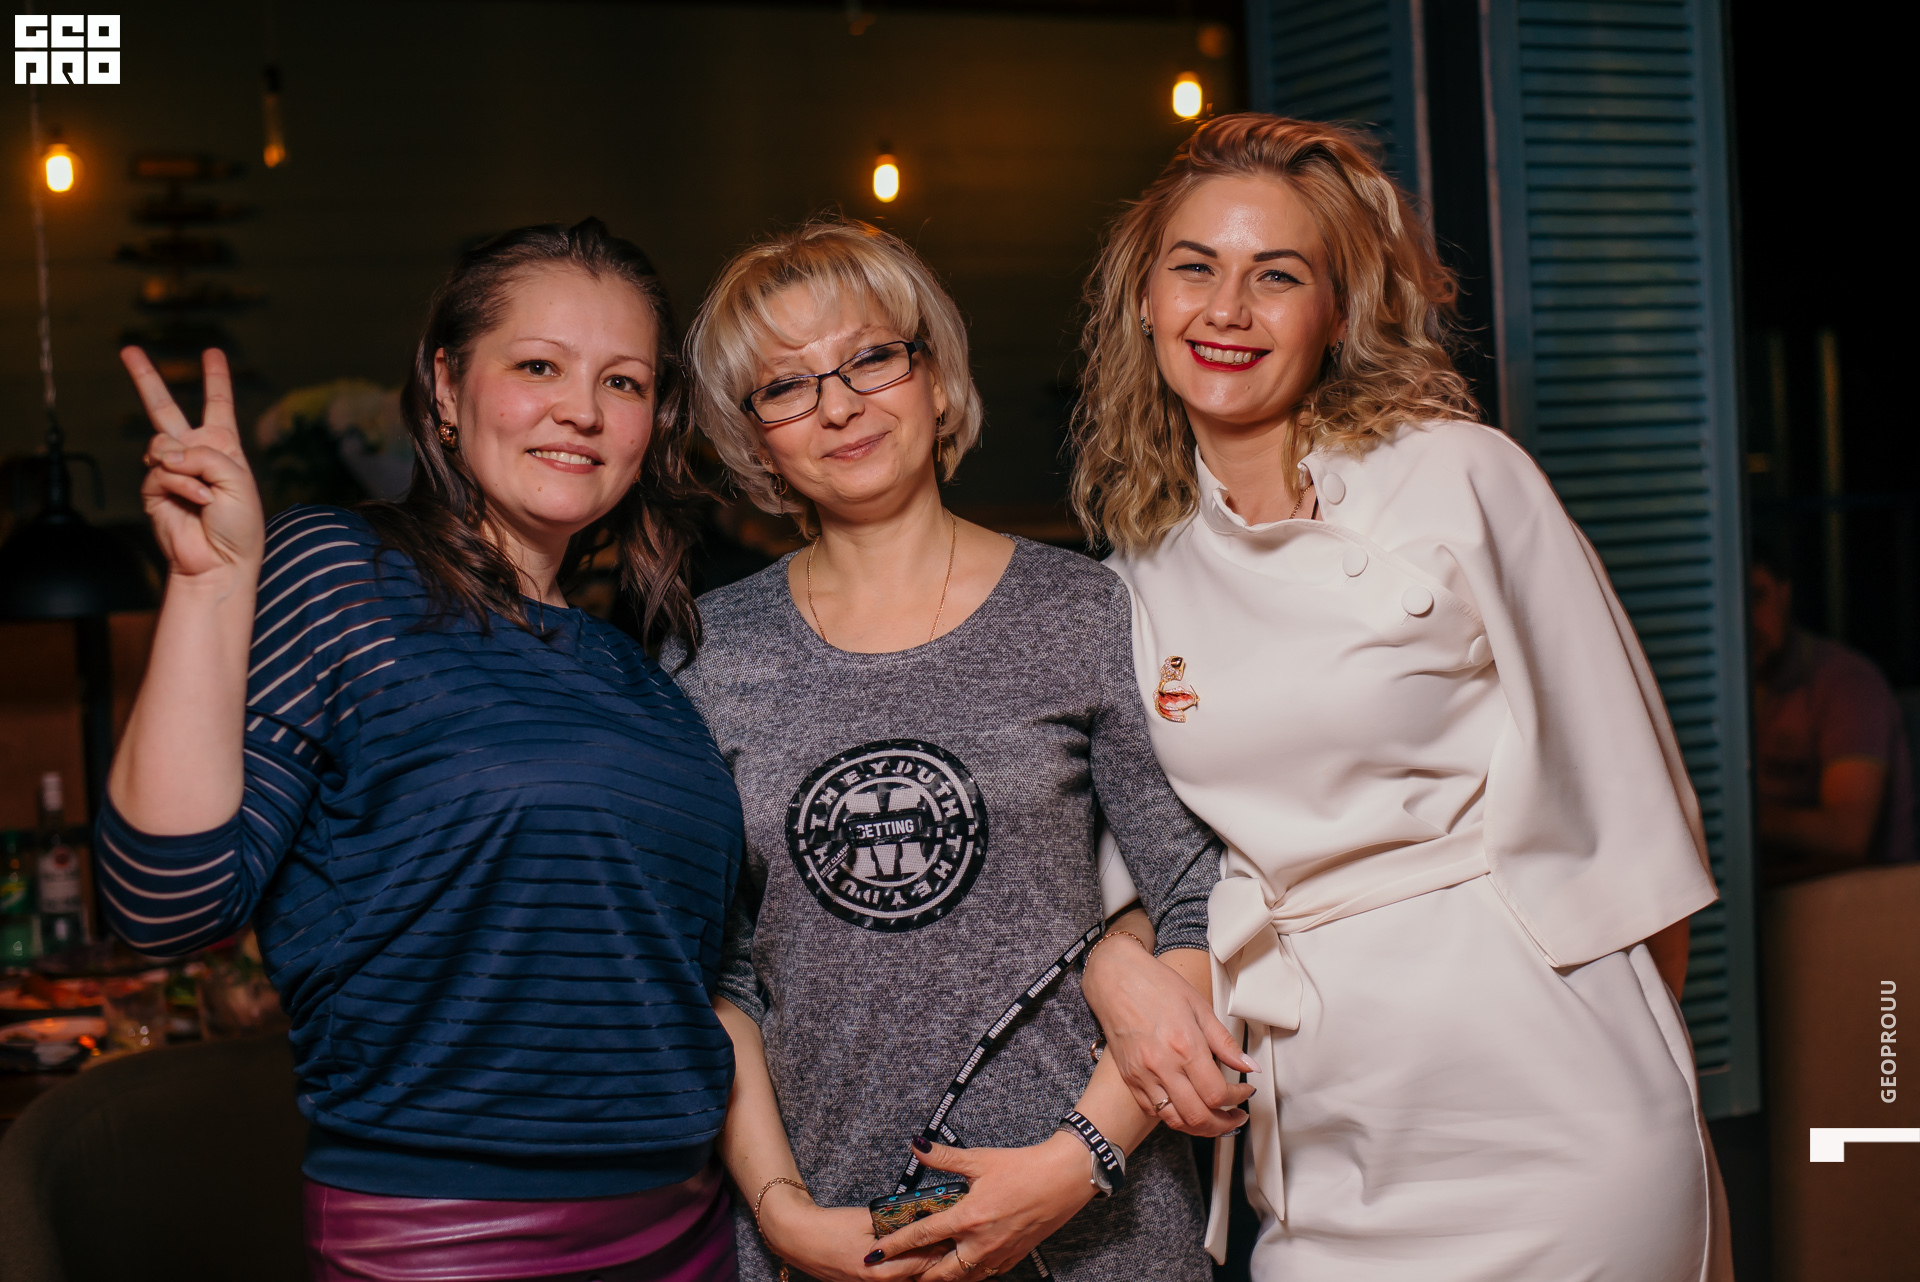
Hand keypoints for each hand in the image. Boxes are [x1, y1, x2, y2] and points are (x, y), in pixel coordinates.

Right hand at [124, 347, 262, 583]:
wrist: (220, 562)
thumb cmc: (240, 525)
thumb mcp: (238, 480)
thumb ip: (205, 455)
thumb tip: (165, 452)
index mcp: (223, 447)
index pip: (218, 405)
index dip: (216, 379)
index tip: (212, 353)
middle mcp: (195, 453)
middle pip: (165, 408)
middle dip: (145, 378)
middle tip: (128, 350)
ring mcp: (171, 470)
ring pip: (161, 443)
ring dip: (186, 467)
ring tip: (204, 493)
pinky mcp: (153, 489)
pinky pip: (160, 472)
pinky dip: (181, 485)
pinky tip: (196, 501)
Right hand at [757, 1188, 943, 1281]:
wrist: (797, 1238)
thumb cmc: (829, 1227)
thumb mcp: (865, 1219)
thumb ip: (895, 1221)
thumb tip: (922, 1215)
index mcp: (880, 1271)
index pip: (924, 1263)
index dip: (943, 1248)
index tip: (957, 1235)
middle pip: (919, 1277)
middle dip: (938, 1260)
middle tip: (954, 1241)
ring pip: (906, 1280)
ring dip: (922, 1266)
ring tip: (938, 1249)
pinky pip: (892, 1279)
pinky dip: (905, 1269)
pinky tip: (912, 1258)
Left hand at [867, 1134, 1094, 1279]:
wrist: (1064, 1179)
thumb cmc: (1023, 1167)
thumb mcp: (980, 1159)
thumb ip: (944, 1158)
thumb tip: (917, 1146)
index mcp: (968, 1218)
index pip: (922, 1236)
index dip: (894, 1247)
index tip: (874, 1253)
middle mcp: (981, 1243)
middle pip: (938, 1272)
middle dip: (915, 1274)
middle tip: (898, 1269)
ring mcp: (998, 1254)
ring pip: (962, 1279)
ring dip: (941, 1276)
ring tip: (925, 1270)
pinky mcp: (1013, 1256)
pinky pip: (984, 1275)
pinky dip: (968, 1274)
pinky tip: (961, 1265)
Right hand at [1081, 939, 1253, 1136]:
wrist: (1115, 980)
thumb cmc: (1155, 986)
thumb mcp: (1199, 1007)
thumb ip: (1225, 1043)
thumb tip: (1249, 1066)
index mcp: (1184, 1046)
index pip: (1217, 1093)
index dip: (1238, 1098)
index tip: (1246, 1090)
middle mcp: (1162, 1066)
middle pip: (1198, 1117)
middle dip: (1225, 1123)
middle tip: (1237, 1116)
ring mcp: (1142, 1075)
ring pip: (1176, 1121)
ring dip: (1201, 1128)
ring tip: (1216, 1119)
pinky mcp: (1130, 1079)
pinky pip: (1154, 1112)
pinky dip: (1176, 1118)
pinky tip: (1188, 1108)